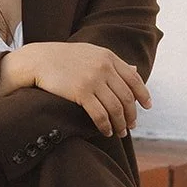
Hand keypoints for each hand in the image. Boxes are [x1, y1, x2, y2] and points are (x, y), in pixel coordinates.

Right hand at [12, 42, 150, 136]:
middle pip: (127, 97)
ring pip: (116, 108)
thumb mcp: (92, 54)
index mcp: (109, 57)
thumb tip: (136, 70)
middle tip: (131, 126)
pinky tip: (106, 132)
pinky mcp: (81, 93)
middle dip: (131, 114)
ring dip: (120, 124)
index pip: (134, 79)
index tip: (147, 106)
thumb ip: (114, 63)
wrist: (38, 60)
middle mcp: (104, 68)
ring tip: (119, 133)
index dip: (143, 94)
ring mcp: (93, 80)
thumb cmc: (64, 58)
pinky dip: (105, 126)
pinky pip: (100, 114)